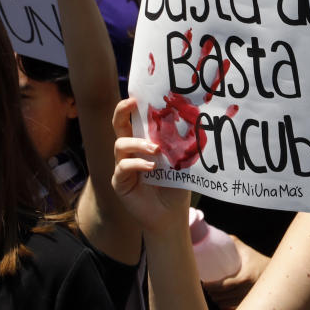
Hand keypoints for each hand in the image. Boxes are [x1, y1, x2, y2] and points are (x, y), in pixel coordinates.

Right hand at [111, 98, 190, 236]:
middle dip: (122, 112)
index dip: (132, 106)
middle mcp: (129, 151)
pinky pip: (123, 167)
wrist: (171, 213)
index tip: (138, 95)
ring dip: (138, 143)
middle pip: (118, 126)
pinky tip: (151, 167)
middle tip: (132, 103)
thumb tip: (191, 119)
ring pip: (120, 145)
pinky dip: (137, 164)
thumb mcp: (180, 160)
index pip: (134, 120)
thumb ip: (179, 143)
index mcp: (143, 142)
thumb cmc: (176, 185)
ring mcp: (122, 166)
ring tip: (156, 149)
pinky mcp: (119, 181)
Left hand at [202, 236, 270, 309]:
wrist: (276, 274)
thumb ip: (234, 242)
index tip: (204, 283)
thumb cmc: (258, 261)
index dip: (212, 286)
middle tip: (207, 287)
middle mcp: (248, 291)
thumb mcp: (247, 251)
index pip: (224, 286)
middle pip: (223, 297)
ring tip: (213, 294)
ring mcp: (249, 299)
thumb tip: (217, 236)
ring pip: (226, 305)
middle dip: (213, 293)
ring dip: (218, 301)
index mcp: (245, 278)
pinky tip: (222, 302)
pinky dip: (226, 308)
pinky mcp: (250, 305)